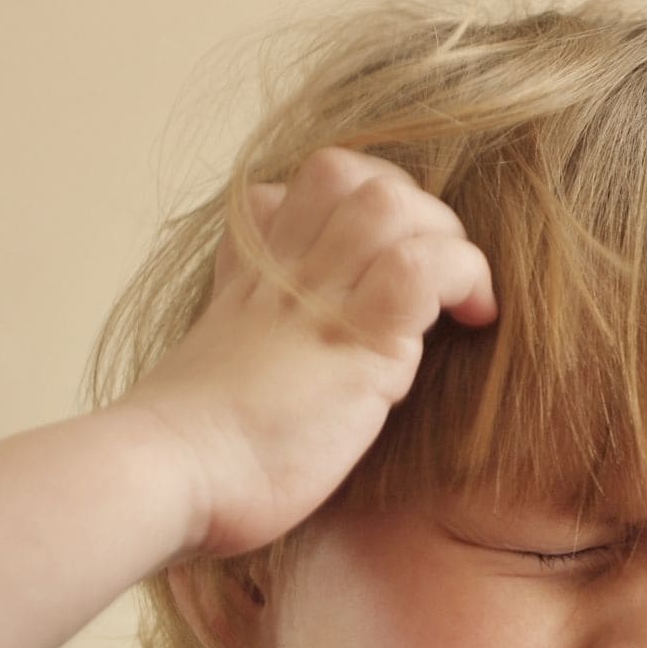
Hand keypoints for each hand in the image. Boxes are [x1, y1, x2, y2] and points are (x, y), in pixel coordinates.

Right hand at [116, 147, 494, 557]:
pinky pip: (423, 265)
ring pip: (391, 203)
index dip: (347, 206)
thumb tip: (268, 360)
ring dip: (445, 237)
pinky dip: (464, 276)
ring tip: (461, 293)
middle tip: (436, 273)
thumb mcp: (215, 373)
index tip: (377, 259)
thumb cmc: (195, 454)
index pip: (291, 190)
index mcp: (249, 279)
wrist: (171, 474)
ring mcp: (319, 296)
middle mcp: (283, 271)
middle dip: (411, 207)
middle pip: (346, 173)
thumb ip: (248, 341)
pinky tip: (475, 317)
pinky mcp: (358, 335)